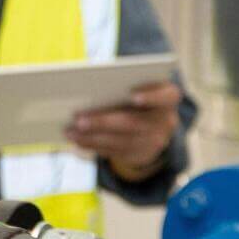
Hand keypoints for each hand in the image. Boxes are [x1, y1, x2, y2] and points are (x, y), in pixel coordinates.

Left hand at [65, 81, 180, 182]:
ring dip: (93, 138)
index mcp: (168, 97)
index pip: (165, 96)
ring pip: (121, 142)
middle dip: (104, 122)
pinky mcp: (140, 155)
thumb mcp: (140, 84)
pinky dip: (94, 147)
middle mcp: (166, 121)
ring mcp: (155, 141)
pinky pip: (116, 153)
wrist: (155, 120)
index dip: (152, 97)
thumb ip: (123, 84)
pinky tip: (77, 140)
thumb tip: (88, 89)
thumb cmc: (140, 90)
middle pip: (134, 123)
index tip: (134, 96)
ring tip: (70, 131)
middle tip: (78, 119)